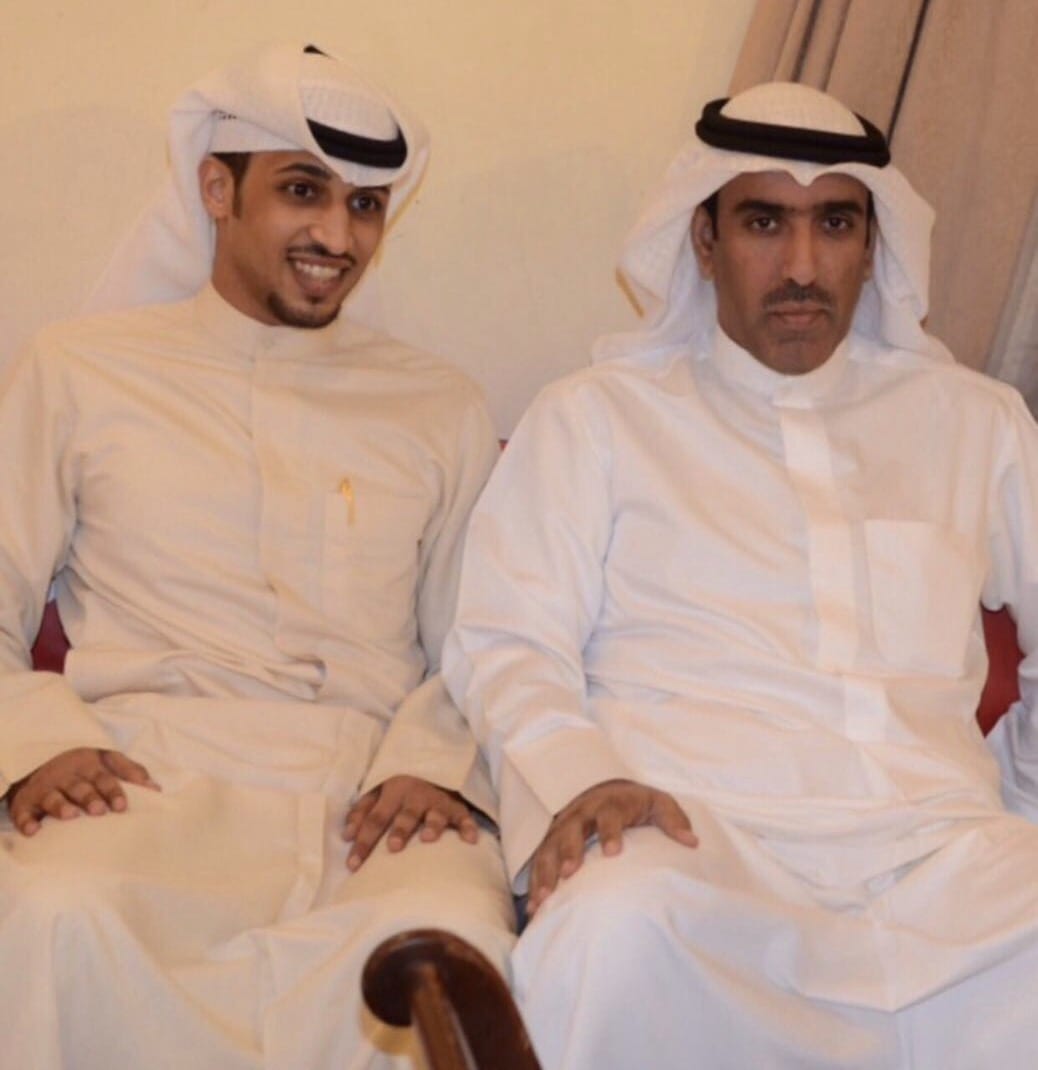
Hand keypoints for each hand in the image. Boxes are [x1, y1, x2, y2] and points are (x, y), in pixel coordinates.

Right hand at [5, 747, 159, 835]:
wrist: (41, 763)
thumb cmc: (85, 769)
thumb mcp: (107, 762)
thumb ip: (132, 772)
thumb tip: (156, 789)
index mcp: (90, 765)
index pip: (105, 776)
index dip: (114, 790)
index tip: (122, 806)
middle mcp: (68, 775)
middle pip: (80, 786)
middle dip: (90, 797)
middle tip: (99, 810)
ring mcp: (46, 787)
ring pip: (53, 796)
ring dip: (61, 806)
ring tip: (71, 815)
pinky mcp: (25, 802)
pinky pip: (23, 812)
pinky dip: (26, 820)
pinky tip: (33, 830)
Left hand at [342, 774, 478, 870]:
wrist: (435, 766)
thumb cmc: (401, 789)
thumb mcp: (378, 793)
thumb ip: (361, 812)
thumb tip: (346, 835)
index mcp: (393, 792)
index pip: (375, 819)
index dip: (363, 841)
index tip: (353, 865)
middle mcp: (415, 796)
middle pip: (405, 815)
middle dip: (400, 830)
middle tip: (392, 847)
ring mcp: (438, 802)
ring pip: (435, 814)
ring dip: (432, 825)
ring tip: (428, 839)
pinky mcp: (457, 808)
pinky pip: (464, 818)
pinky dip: (468, 827)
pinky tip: (470, 840)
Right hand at [528, 778, 696, 914]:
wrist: (604, 788)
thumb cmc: (635, 803)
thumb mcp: (658, 803)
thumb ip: (673, 820)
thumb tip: (692, 842)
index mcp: (610, 804)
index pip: (609, 815)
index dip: (610, 831)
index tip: (613, 852)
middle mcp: (582, 814)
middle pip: (571, 829)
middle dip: (568, 849)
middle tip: (568, 872)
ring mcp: (563, 828)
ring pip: (549, 847)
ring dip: (545, 870)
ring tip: (544, 898)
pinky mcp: (551, 842)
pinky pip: (539, 861)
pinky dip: (535, 883)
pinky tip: (534, 908)